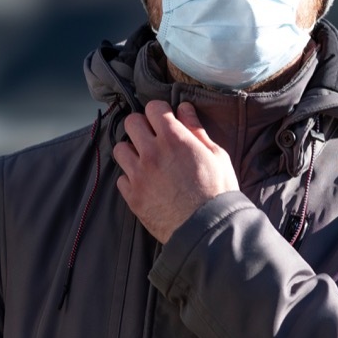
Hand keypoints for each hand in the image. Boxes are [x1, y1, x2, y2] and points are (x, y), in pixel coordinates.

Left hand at [111, 100, 238, 242]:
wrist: (208, 230)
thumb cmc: (218, 192)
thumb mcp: (216, 156)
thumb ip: (197, 130)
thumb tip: (184, 109)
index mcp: (174, 139)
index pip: (153, 108)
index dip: (160, 111)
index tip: (164, 120)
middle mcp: (152, 154)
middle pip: (131, 122)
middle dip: (142, 126)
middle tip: (153, 137)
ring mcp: (139, 175)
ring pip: (120, 149)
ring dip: (132, 151)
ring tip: (146, 160)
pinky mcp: (133, 196)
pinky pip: (121, 178)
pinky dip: (131, 179)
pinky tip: (146, 183)